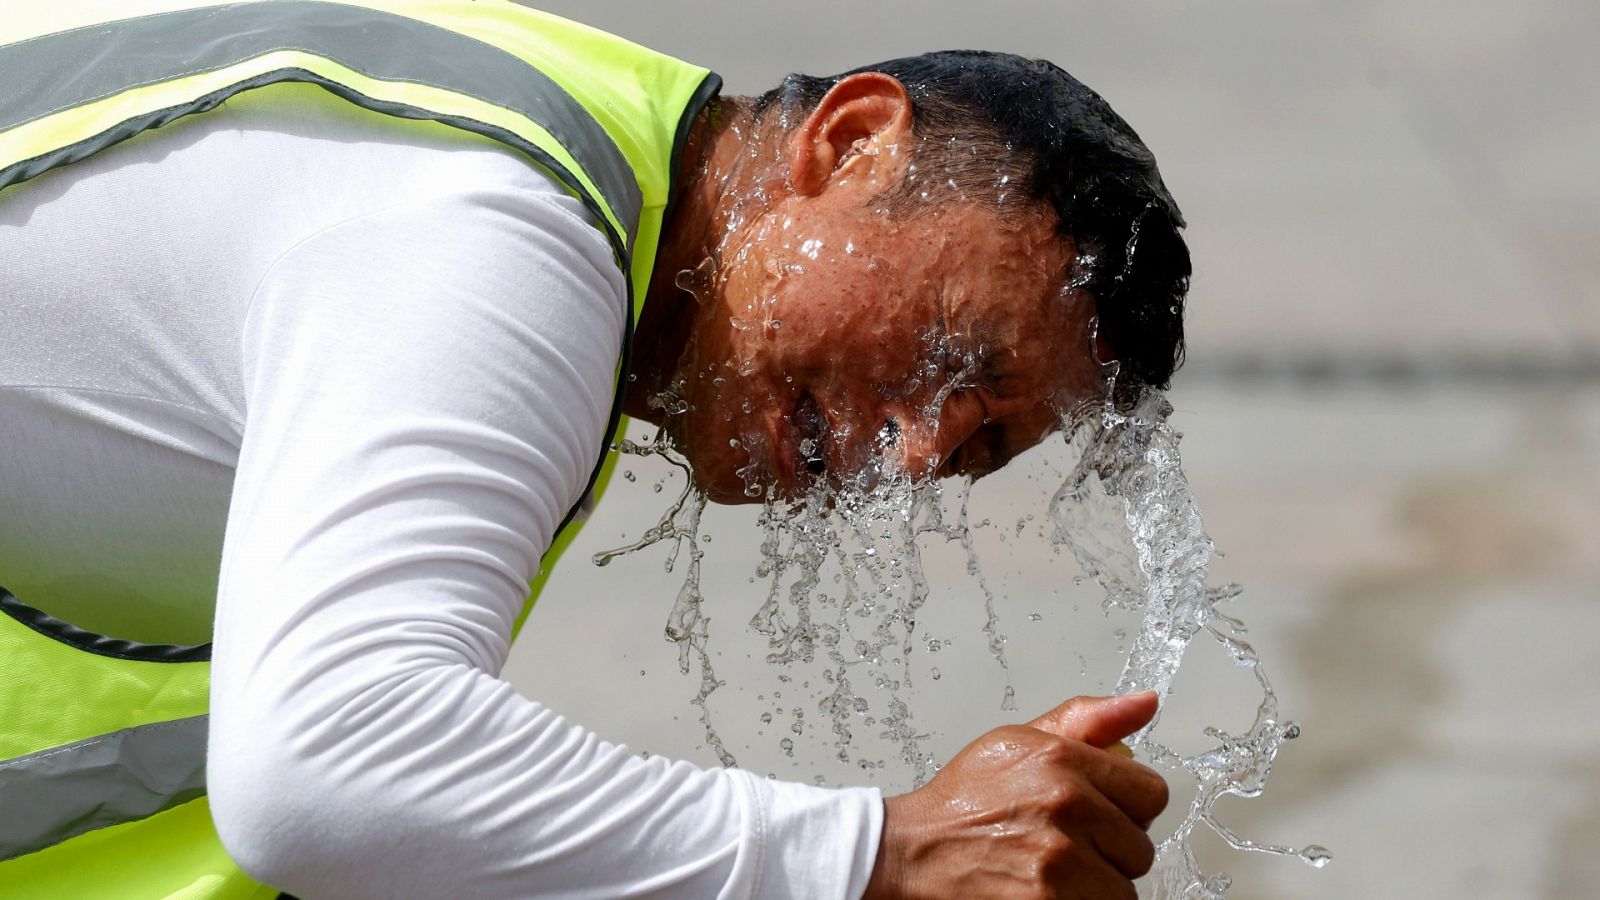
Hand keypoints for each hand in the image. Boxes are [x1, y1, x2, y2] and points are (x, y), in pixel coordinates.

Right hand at [863, 692, 1166, 899]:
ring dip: (1096, 886)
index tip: (1103, 815)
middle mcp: (1065, 806)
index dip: (1128, 807)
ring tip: (1055, 872)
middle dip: (1109, 850)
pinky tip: (1048, 891)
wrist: (911, 854)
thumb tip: (1145, 702)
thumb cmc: (963, 803)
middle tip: (1067, 845)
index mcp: (1061, 760)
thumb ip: (1087, 721)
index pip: (1150, 792)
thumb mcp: (1018, 741)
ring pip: (1123, 889)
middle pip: (1139, 847)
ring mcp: (1059, 861)